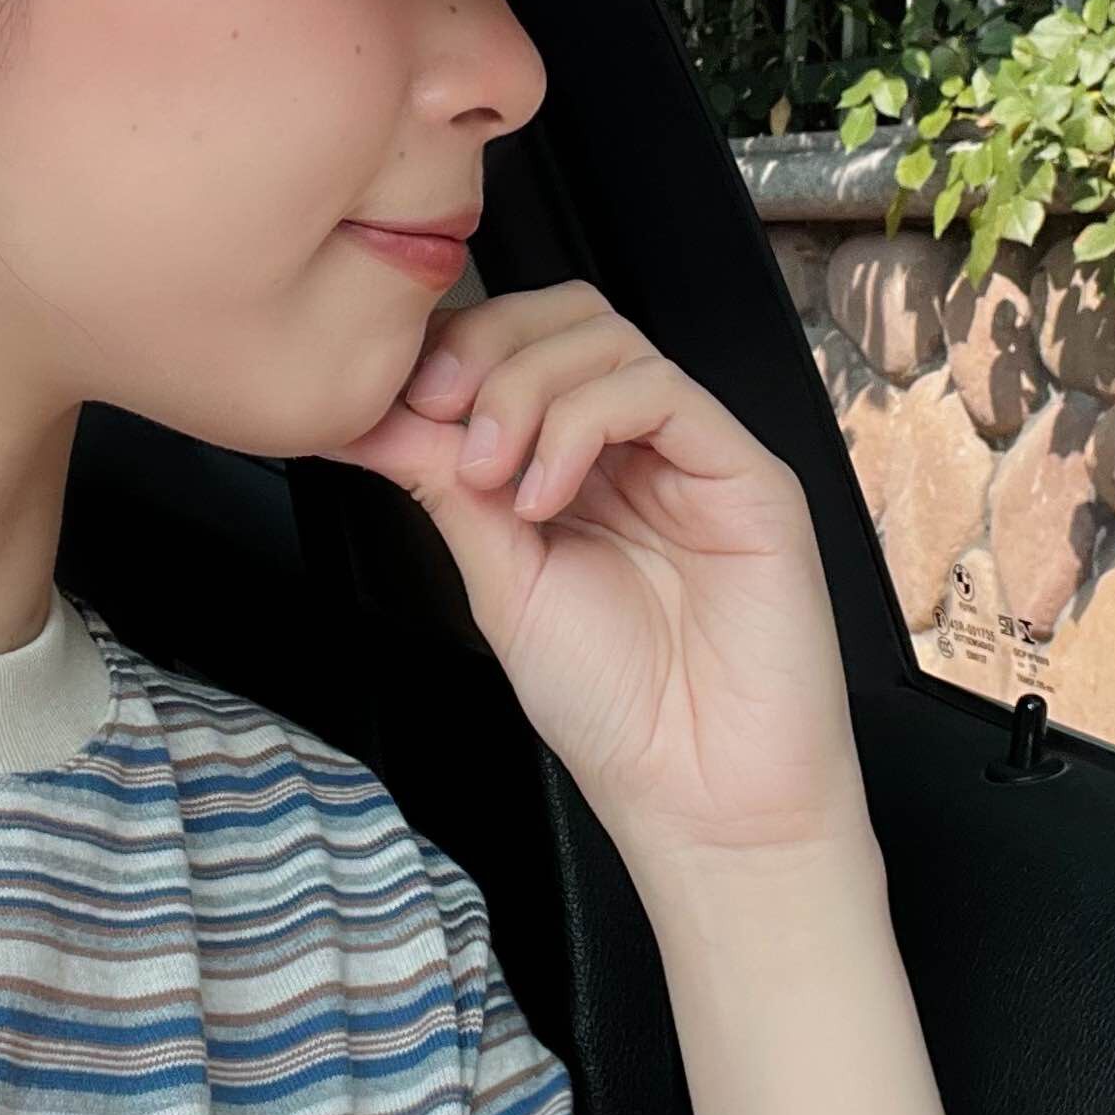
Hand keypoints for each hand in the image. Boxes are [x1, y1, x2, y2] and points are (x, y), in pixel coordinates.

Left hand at [320, 280, 870, 871]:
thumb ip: (446, 486)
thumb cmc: (618, 709)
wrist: (701, 799)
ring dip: (524, 389)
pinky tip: (546, 495)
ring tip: (493, 478)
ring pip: (608, 337)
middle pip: (565, 316)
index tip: (387, 403)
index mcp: (579, 465)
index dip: (452, 353)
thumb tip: (368, 414)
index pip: (518, 347)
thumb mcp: (498, 580)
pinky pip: (661, 391)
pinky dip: (583, 423)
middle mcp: (641, 447)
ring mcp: (694, 454)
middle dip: (485, 350)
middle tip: (438, 418)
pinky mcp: (746, 475)